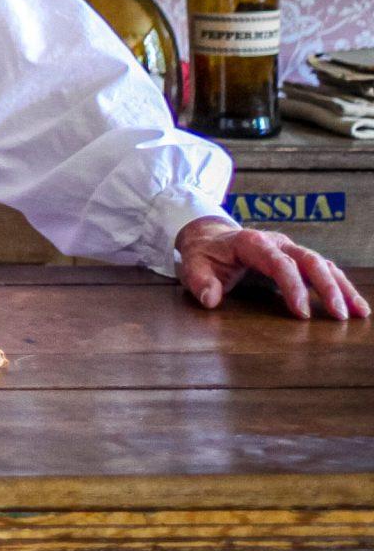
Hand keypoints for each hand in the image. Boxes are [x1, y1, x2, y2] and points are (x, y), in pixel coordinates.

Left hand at [176, 216, 368, 319]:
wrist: (209, 235)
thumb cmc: (205, 253)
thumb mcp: (194, 264)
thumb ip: (200, 281)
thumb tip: (210, 299)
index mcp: (252, 243)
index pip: (279, 262)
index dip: (292, 286)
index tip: (301, 313)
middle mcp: (277, 242)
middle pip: (309, 260)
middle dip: (326, 287)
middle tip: (339, 315)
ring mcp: (290, 249)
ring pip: (323, 264)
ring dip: (342, 287)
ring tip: (359, 312)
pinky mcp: (297, 258)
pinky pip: (324, 270)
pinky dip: (340, 286)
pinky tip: (356, 306)